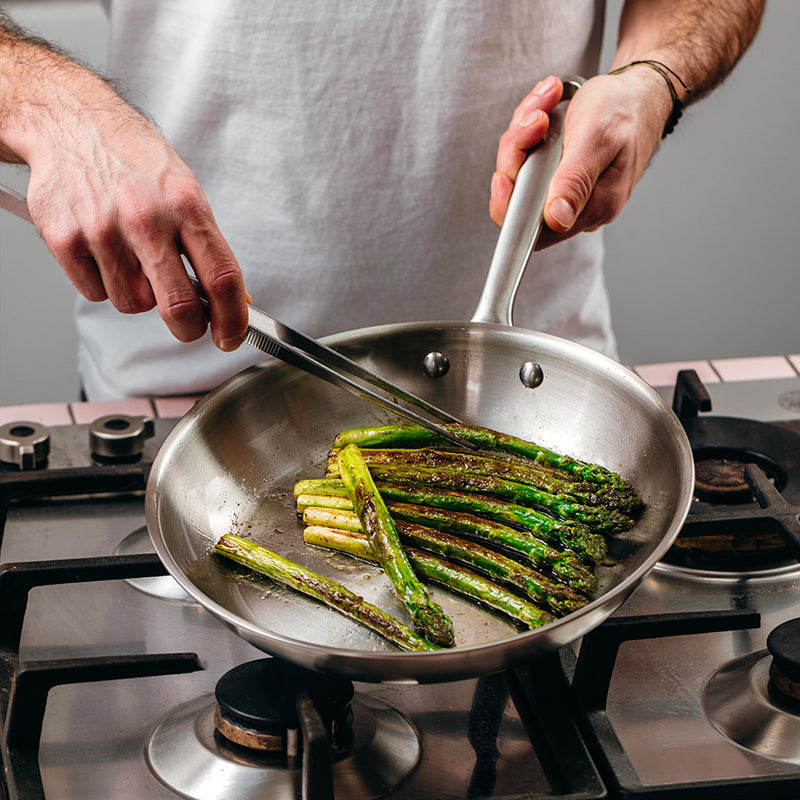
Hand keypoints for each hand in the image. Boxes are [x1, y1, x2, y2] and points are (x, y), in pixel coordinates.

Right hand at [19, 71, 248, 350]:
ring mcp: (103, 230)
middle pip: (179, 307)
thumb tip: (236, 297)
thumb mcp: (185, 192)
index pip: (222, 277)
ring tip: (133, 259)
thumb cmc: (134, 160)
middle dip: (189, 328)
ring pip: (134, 305)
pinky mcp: (65, 240)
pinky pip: (96, 293)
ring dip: (139, 295)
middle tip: (189, 325)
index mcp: (186, 205)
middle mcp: (146, 218)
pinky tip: (103, 252)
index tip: (232, 336)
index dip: (232, 318)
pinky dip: (103, 284)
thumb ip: (208, 246)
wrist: (69, 122)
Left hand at [490, 71, 669, 248]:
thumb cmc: (624, 110)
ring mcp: (569, 191)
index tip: (504, 174)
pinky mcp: (560, 175)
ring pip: (522, 174)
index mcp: (594, 206)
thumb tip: (558, 219)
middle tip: (537, 118)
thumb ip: (575, 181)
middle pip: (522, 197)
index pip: (536, 231)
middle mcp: (580, 206)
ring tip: (545, 106)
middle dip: (518, 153)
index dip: (511, 207)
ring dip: (524, 135)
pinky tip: (545, 110)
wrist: (640, 92)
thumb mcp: (596, 138)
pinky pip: (529, 160)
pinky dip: (530, 133)